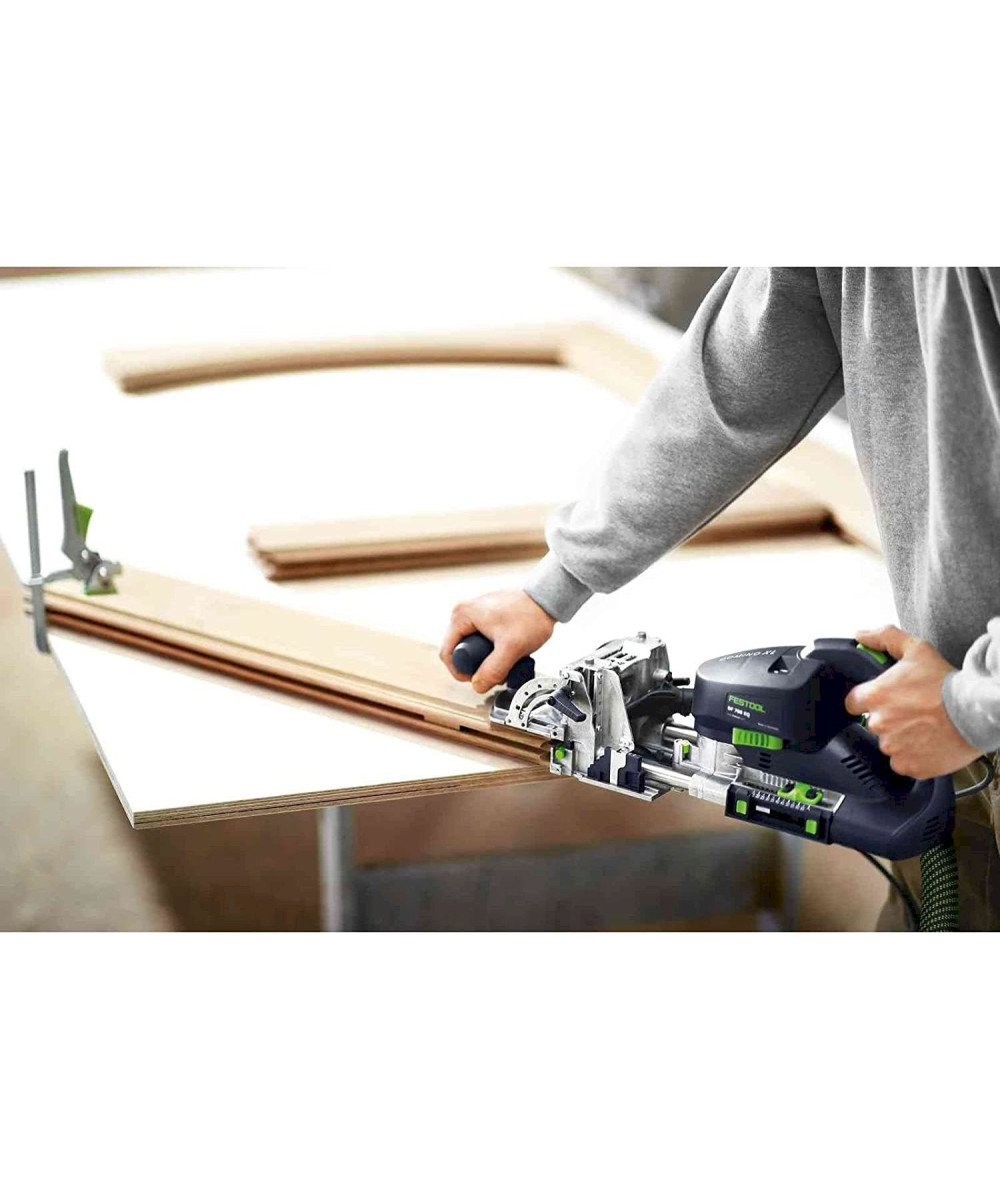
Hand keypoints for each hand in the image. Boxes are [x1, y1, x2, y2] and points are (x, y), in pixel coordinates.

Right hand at [440, 590, 554, 693]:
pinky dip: (491, 650)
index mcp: (462, 615)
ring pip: (471, 646)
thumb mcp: (511, 648)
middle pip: (459, 651)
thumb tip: (478, 685)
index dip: (459, 672)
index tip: (476, 679)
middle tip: (493, 672)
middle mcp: (464, 612)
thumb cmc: (531, 616)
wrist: (547, 601)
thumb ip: (493, 669)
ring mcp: (475, 613)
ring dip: (485, 659)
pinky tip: (506, 653)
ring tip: (503, 661)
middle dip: (475, 666)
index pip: (447, 653)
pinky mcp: (486, 616)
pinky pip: (480, 640)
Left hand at [844, 624, 978, 778]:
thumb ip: (884, 638)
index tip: (883, 700)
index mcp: (875, 696)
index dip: (867, 700)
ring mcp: (893, 747)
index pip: (853, 703)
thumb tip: (861, 635)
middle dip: (888, 718)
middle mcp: (880, 723)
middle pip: (873, 723)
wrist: (977, 712)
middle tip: (911, 712)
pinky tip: (927, 743)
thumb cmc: (948, 684)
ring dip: (901, 738)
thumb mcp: (916, 649)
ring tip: (923, 727)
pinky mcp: (909, 766)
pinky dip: (913, 756)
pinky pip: (903, 763)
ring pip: (888, 744)